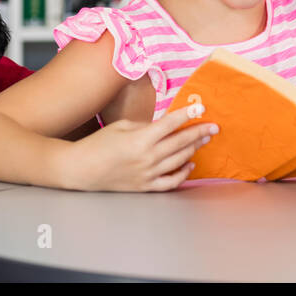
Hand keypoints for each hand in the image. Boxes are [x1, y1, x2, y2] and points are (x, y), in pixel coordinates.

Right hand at [62, 105, 217, 191]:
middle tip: (213, 126)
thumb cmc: (98, 144)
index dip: (188, 115)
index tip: (201, 108)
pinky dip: (183, 173)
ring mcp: (148, 174)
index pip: (171, 123)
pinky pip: (171, 181)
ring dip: (194, 148)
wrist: (82, 169)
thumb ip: (145, 126)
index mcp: (140, 139)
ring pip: (179, 160)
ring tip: (204, 140)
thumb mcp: (121, 126)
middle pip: (180, 142)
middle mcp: (147, 157)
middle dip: (199, 132)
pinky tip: (190, 164)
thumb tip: (164, 126)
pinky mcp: (145, 186)